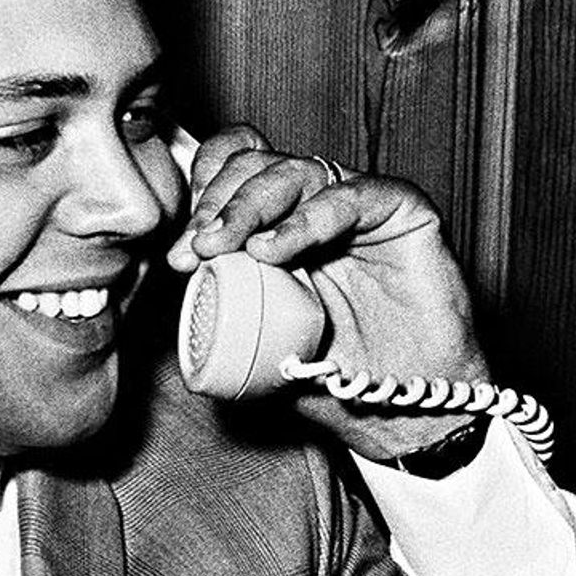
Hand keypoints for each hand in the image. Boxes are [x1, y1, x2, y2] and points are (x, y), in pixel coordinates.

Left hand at [166, 126, 488, 459]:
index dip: (202, 190)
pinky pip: (351, 196)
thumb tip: (172, 306)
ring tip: (223, 247)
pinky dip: (305, 220)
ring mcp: (358, 204)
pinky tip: (272, 251)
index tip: (181, 250)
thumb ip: (219, 316)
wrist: (403, 410)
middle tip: (196, 250)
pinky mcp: (403, 212)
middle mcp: (315, 203)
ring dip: (248, 206)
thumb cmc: (333, 375)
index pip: (233, 168)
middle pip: (256, 164)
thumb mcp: (255, 347)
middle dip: (216, 202)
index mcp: (278, 222)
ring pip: (295, 170)